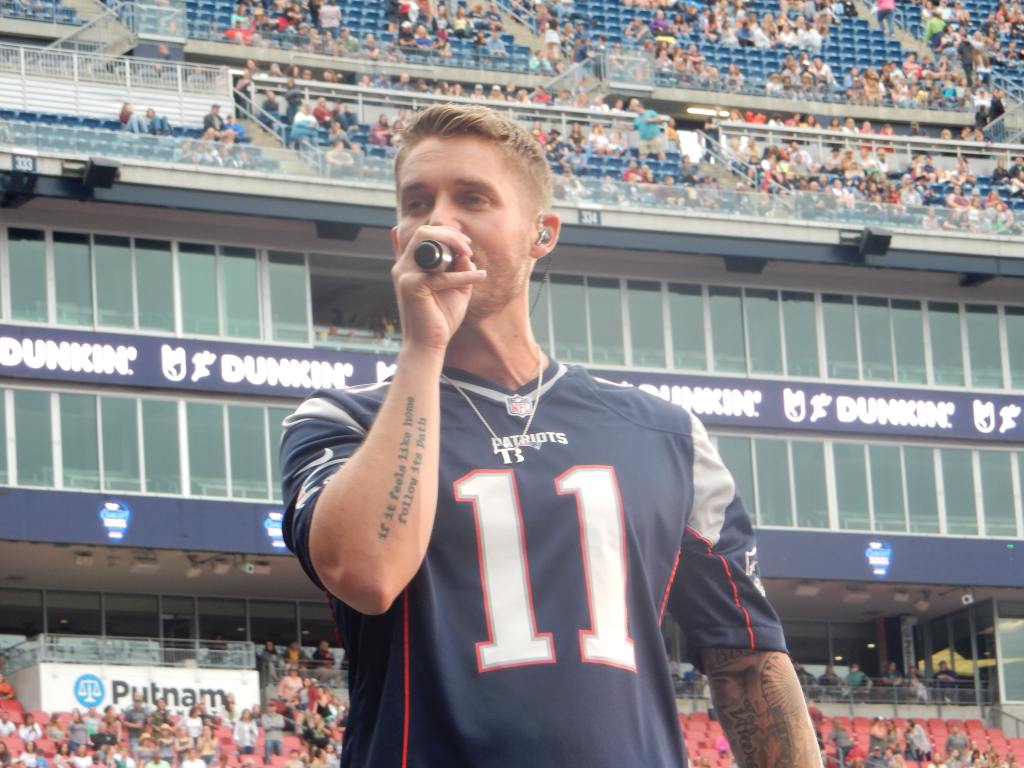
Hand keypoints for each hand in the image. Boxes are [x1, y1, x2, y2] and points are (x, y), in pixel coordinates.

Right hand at [391, 225, 486, 352]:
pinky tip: (480, 277)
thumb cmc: (440, 318)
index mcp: (410, 265)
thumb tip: (466, 254)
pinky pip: (441, 275)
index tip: (466, 245)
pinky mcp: (411, 286)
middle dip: (450, 234)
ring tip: (470, 254)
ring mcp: (404, 275)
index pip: (424, 235)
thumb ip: (459, 269)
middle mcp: (403, 266)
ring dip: (452, 243)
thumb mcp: (456, 288)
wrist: (429, 344)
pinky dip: (462, 276)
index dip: (447, 233)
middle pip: (423, 232)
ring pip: (426, 241)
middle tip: (468, 246)